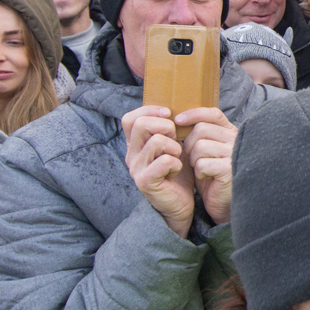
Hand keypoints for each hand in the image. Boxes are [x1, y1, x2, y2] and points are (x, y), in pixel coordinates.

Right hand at [121, 105, 194, 237]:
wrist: (179, 203)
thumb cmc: (177, 171)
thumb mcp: (172, 145)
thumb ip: (167, 129)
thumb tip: (174, 106)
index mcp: (134, 144)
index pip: (130, 118)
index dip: (149, 111)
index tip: (169, 114)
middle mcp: (130, 155)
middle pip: (141, 125)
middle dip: (166, 127)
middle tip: (176, 139)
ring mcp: (136, 169)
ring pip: (156, 141)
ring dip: (175, 146)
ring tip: (178, 156)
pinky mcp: (145, 182)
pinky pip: (164, 161)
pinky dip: (176, 163)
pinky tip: (176, 170)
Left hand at [178, 107, 236, 224]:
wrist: (223, 201)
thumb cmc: (211, 174)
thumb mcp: (204, 150)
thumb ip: (198, 135)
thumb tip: (177, 120)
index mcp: (230, 132)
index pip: (213, 113)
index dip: (194, 114)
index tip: (178, 120)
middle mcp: (235, 139)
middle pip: (201, 129)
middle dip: (189, 144)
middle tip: (190, 158)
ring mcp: (233, 154)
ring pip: (200, 146)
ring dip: (193, 160)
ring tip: (200, 168)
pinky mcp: (229, 170)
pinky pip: (203, 164)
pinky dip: (199, 172)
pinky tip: (205, 177)